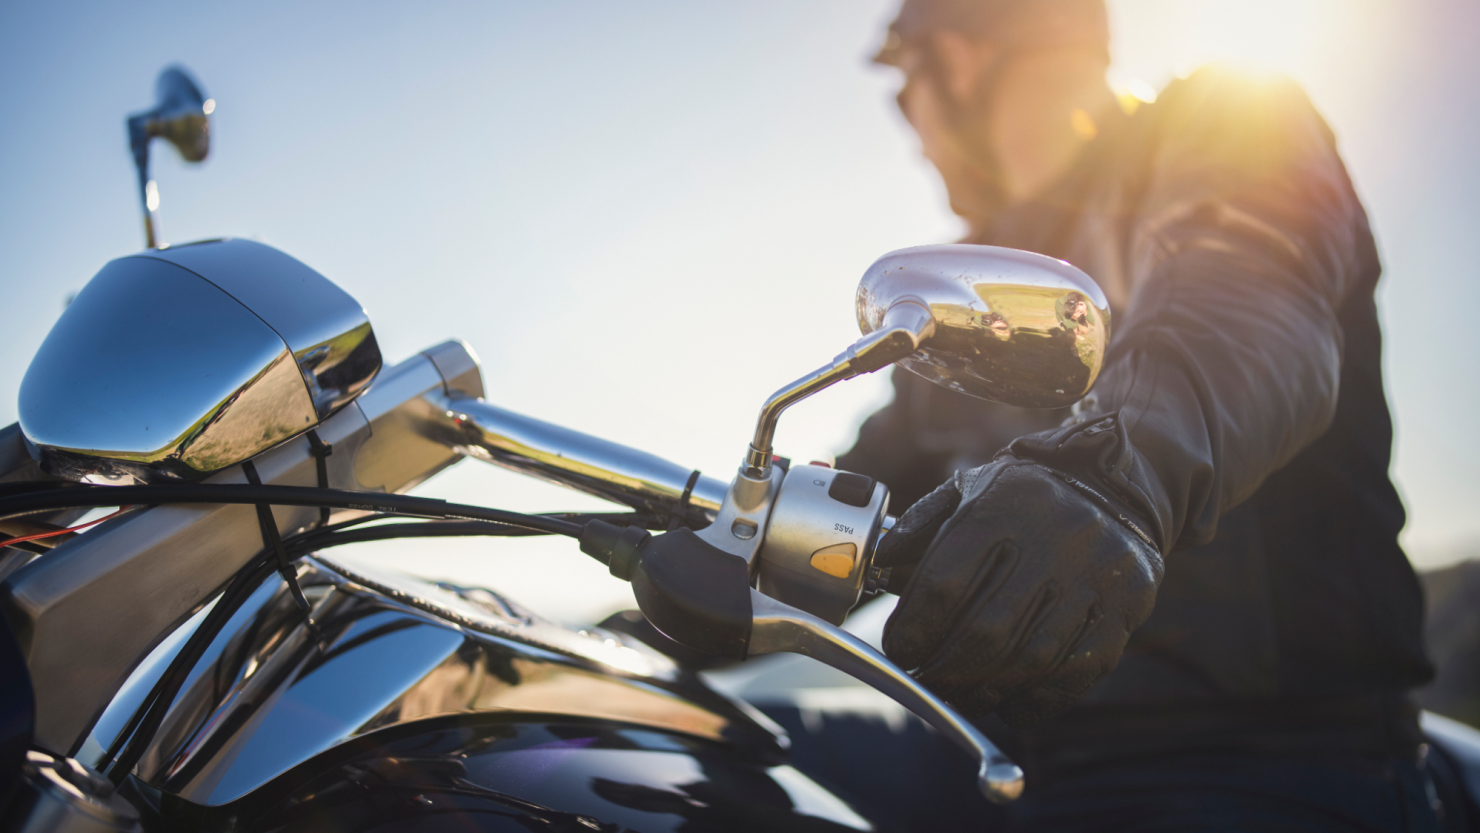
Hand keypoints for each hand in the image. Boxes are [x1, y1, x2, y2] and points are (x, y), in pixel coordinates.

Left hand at [876, 458, 1162, 725]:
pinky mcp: (1126, 606)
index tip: (899, 650)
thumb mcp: (971, 488)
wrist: (1116, 486)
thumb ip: (921, 523)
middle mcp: (1051, 541)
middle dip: (946, 669)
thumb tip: (881, 562)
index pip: (945, 582)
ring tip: (960, 700)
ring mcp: (1093, 576)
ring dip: (987, 691)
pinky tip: (1011, 706)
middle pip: (987, 630)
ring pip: (1032, 657)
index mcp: (1001, 510)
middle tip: (924, 682)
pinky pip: (1079, 669)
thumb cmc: (1026, 497)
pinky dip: (1039, 699)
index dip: (915, 627)